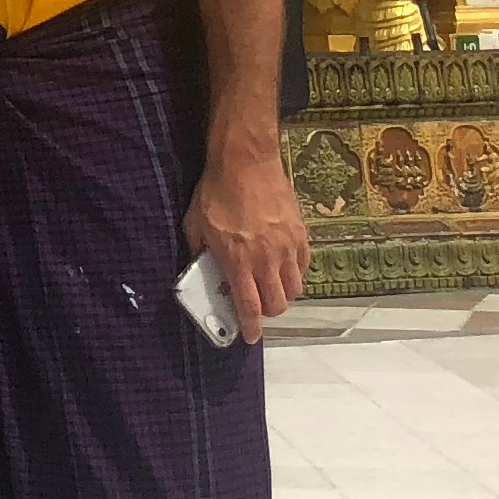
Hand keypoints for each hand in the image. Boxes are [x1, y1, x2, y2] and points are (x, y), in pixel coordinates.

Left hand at [184, 129, 309, 343]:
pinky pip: (303, 265)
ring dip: (283, 293)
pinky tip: (283, 265)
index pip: (250, 307)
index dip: (252, 327)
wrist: (245, 161)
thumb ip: (199, 251)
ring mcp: (286, 247)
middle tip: (258, 306)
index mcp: (238, 261)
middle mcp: (266, 259)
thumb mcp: (195, 224)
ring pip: (294, 288)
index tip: (251, 337)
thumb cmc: (216, 191)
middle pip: (278, 304)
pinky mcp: (300, 234)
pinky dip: (295, 272)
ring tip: (271, 285)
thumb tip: (202, 269)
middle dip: (269, 312)